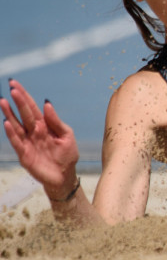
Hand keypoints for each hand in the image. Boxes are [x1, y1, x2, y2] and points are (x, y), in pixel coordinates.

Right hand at [1, 80, 79, 198]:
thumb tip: (47, 104)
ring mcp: (28, 142)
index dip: (25, 96)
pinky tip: (6, 123)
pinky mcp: (24, 154)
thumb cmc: (67, 155)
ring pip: (16, 125)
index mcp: (45, 125)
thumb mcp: (66, 136)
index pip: (33, 108)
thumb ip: (56, 121)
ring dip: (9, 114)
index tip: (15, 84)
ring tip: (3, 102)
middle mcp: (34, 131)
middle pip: (24, 113)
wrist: (65, 175)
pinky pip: (16, 141)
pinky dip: (11, 133)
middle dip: (17, 100)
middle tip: (11, 88)